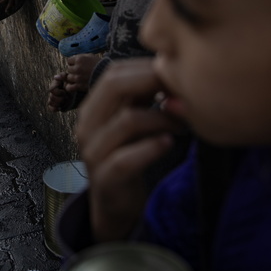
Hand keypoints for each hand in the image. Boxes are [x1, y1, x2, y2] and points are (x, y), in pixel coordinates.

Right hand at [47, 72, 74, 111]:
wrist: (82, 92)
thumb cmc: (77, 84)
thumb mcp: (71, 79)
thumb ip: (64, 76)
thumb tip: (55, 77)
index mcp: (56, 83)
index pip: (51, 89)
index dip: (58, 92)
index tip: (65, 92)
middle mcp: (54, 91)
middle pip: (51, 97)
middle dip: (59, 99)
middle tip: (67, 98)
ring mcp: (55, 98)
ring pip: (50, 102)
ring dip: (57, 103)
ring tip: (65, 102)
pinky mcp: (57, 104)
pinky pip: (51, 107)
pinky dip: (54, 108)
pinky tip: (60, 107)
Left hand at [64, 54, 98, 93]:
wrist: (106, 75)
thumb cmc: (99, 64)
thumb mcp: (90, 56)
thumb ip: (80, 56)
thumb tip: (72, 59)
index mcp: (79, 59)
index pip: (69, 61)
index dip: (73, 63)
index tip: (78, 64)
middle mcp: (77, 68)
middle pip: (69, 69)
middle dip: (73, 70)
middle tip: (81, 71)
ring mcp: (77, 77)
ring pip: (68, 78)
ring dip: (73, 78)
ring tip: (80, 78)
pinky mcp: (79, 86)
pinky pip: (69, 87)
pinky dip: (70, 87)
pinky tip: (74, 85)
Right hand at [76, 58, 184, 241]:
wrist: (114, 203)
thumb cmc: (128, 154)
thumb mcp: (132, 121)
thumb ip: (143, 97)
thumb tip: (171, 66)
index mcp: (93, 108)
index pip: (114, 72)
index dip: (146, 67)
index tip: (176, 71)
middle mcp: (87, 125)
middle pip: (114, 86)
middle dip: (153, 82)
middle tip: (181, 90)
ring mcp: (93, 152)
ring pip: (127, 120)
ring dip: (162, 118)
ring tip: (183, 124)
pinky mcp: (105, 178)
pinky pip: (127, 158)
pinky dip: (152, 148)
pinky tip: (169, 143)